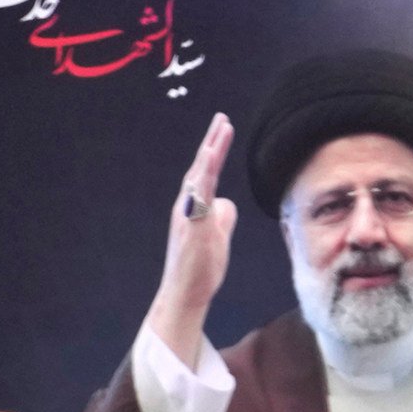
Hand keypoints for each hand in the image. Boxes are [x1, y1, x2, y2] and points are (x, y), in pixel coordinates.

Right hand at [146, 111, 237, 372]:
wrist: (185, 293)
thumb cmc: (201, 269)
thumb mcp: (218, 236)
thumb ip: (222, 216)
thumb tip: (226, 202)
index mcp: (194, 207)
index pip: (205, 173)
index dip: (215, 150)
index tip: (223, 128)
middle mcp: (187, 206)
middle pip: (201, 168)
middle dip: (212, 142)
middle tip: (222, 118)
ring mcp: (188, 215)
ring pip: (199, 177)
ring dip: (209, 152)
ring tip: (220, 129)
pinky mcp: (192, 225)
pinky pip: (199, 195)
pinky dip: (205, 175)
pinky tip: (211, 159)